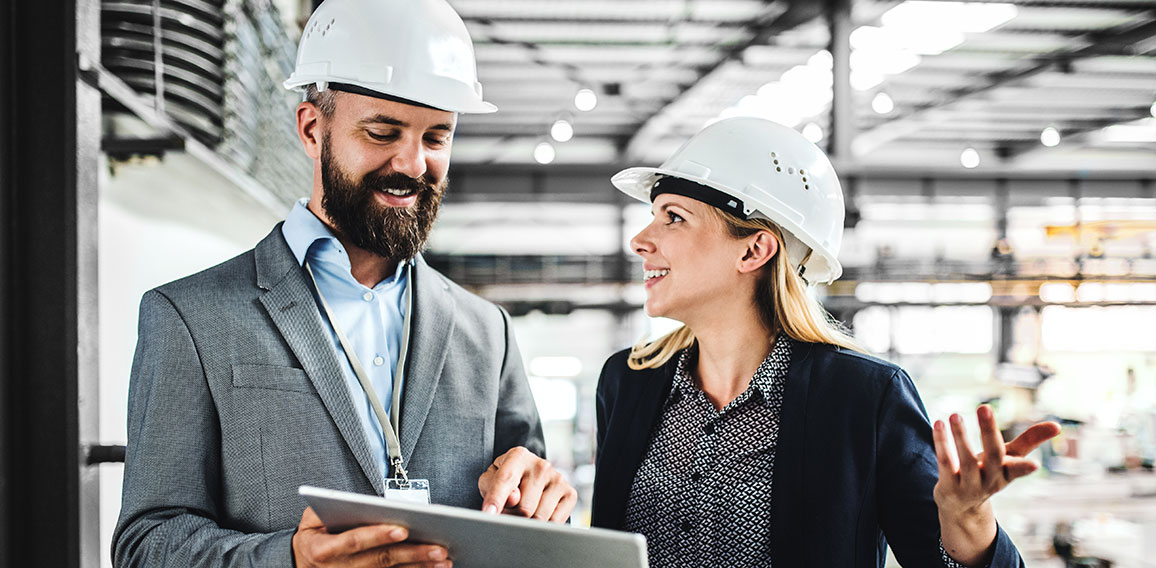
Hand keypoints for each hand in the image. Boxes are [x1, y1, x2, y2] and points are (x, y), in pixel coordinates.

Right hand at [292, 506, 450, 567]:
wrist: (301, 565)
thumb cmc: (313, 537)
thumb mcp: (311, 520)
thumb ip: (331, 508)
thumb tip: (361, 502)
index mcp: (325, 550)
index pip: (354, 541)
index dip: (378, 536)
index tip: (403, 529)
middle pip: (381, 560)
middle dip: (412, 554)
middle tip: (438, 547)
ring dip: (419, 567)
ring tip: (443, 560)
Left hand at [477, 446, 576, 522]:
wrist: (530, 475)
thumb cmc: (507, 480)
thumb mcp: (490, 479)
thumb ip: (492, 487)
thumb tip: (513, 499)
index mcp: (518, 456)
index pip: (506, 480)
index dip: (495, 499)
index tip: (488, 514)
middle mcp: (541, 465)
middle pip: (523, 508)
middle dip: (512, 516)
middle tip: (509, 511)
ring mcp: (558, 479)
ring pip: (539, 518)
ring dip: (528, 522)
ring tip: (524, 511)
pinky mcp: (570, 494)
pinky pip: (555, 522)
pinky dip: (544, 525)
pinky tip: (538, 513)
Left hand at [932, 405, 1059, 564]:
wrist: (962, 507)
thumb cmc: (989, 473)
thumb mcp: (1010, 459)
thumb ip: (1030, 440)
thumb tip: (1057, 425)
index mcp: (1008, 473)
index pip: (1018, 470)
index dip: (1025, 468)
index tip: (1034, 465)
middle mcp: (990, 481)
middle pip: (993, 457)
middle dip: (989, 432)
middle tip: (984, 407)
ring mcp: (969, 486)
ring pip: (966, 461)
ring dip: (960, 436)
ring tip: (954, 415)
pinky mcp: (949, 487)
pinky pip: (945, 463)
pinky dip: (942, 443)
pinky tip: (939, 424)